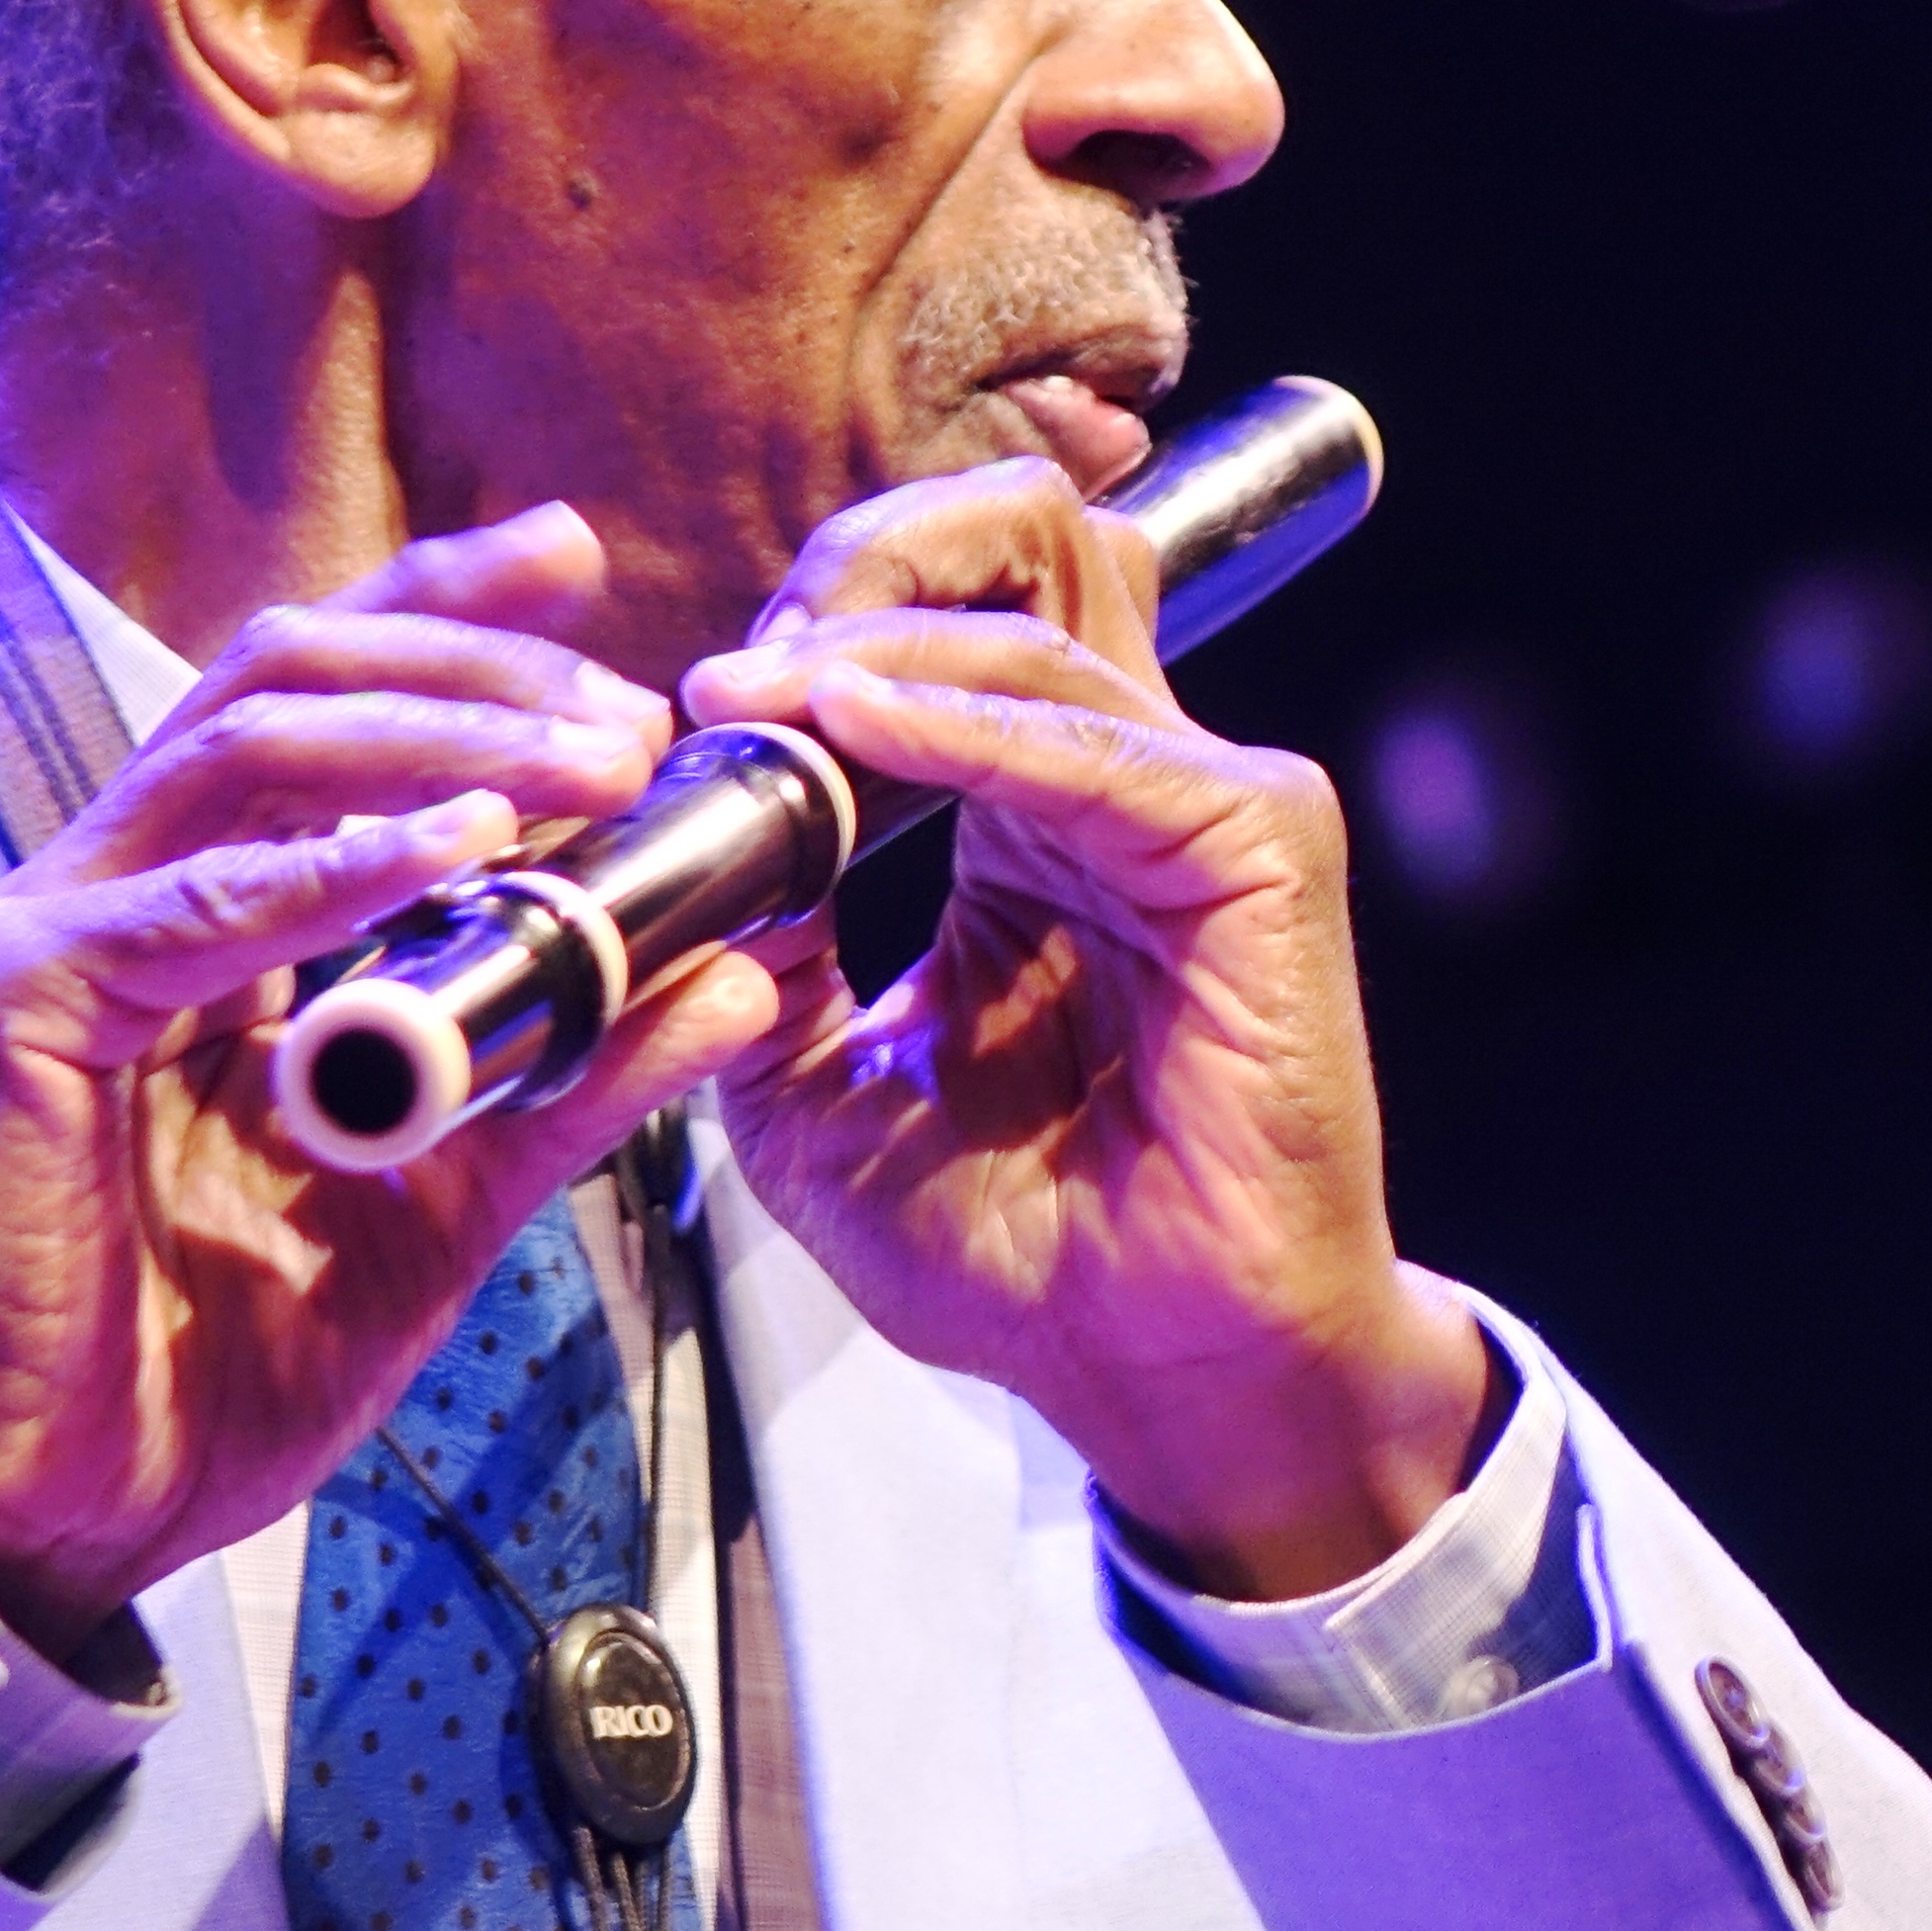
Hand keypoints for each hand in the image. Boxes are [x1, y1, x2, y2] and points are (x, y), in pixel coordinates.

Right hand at [0, 501, 786, 1660]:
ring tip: (584, 766)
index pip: (329, 701)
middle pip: (291, 677)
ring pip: (249, 748)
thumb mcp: (450, 1202)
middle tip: (627, 713)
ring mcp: (55, 926)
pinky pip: (195, 903)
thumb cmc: (210, 1360)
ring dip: (434, 740)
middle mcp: (125, 883)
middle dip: (471, 667)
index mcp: (215, 911)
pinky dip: (335, 868)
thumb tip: (745, 975)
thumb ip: (580, 1080)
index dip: (447, 614)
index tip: (583, 563)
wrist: (57, 1512)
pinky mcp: (14, 999)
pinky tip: (460, 858)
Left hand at [682, 458, 1493, 1599]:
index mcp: (1033, 820)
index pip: (944, 628)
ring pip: (1041, 624)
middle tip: (745, 650)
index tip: (693, 696)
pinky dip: (963, 726)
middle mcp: (1121, 783)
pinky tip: (849, 726)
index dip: (818, 625)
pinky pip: (1093, 743)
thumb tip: (672, 862)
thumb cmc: (1026, 1254)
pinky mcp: (1259, 846)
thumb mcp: (814, 1109)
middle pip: (1019, 557)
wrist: (1158, 1373)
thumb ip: (754, 974)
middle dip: (871, 560)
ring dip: (880, 643)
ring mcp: (1201, 802)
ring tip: (756, 691)